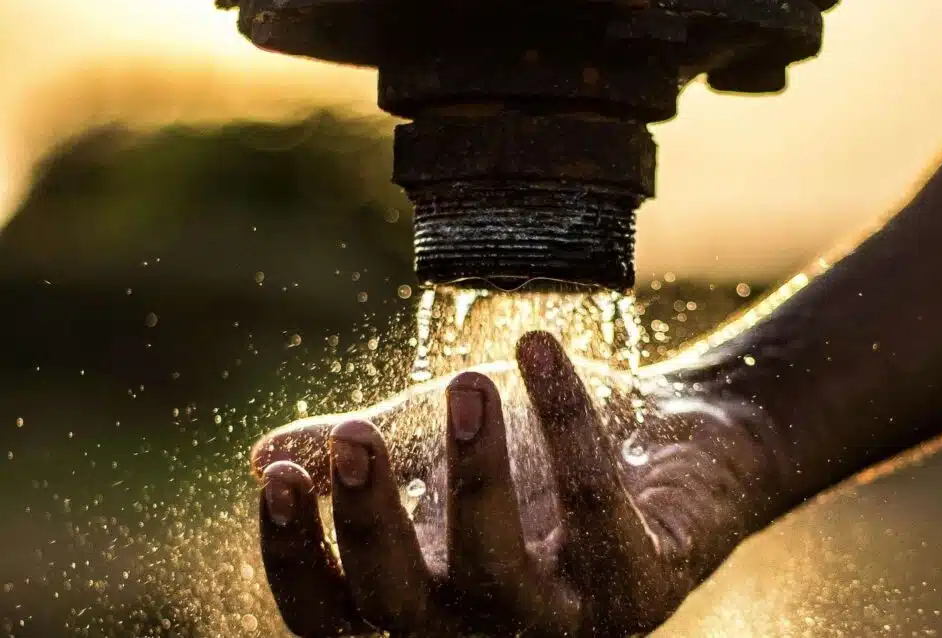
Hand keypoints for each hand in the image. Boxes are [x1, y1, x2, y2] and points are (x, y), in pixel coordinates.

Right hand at [252, 331, 787, 637]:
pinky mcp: (643, 582)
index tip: (283, 477)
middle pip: (403, 608)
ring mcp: (570, 620)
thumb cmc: (537, 454)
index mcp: (429, 607)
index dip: (299, 559)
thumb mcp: (438, 448)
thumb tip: (262, 455)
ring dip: (477, 472)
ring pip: (500, 572)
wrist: (666, 439)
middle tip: (358, 431)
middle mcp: (489, 633)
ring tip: (469, 380)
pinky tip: (537, 346)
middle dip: (374, 521)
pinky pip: (595, 504)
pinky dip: (566, 420)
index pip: (337, 619)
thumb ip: (364, 458)